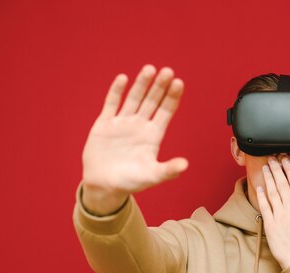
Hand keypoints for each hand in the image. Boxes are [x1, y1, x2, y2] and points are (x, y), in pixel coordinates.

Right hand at [81, 65, 187, 213]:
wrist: (104, 185)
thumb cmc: (130, 182)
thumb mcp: (151, 176)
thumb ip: (168, 170)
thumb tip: (185, 165)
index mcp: (153, 135)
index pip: (166, 112)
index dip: (172, 97)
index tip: (179, 83)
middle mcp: (140, 125)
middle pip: (152, 101)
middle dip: (160, 86)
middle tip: (168, 71)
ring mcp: (122, 122)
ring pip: (134, 98)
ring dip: (141, 84)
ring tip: (149, 69)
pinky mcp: (105, 124)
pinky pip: (111, 104)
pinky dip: (116, 91)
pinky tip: (123, 79)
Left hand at [255, 157, 289, 269]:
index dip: (289, 171)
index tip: (285, 162)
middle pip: (282, 185)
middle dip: (276, 170)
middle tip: (272, 160)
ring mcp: (280, 216)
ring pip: (273, 193)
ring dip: (268, 179)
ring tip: (265, 169)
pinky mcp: (270, 224)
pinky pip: (265, 207)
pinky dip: (261, 196)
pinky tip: (259, 188)